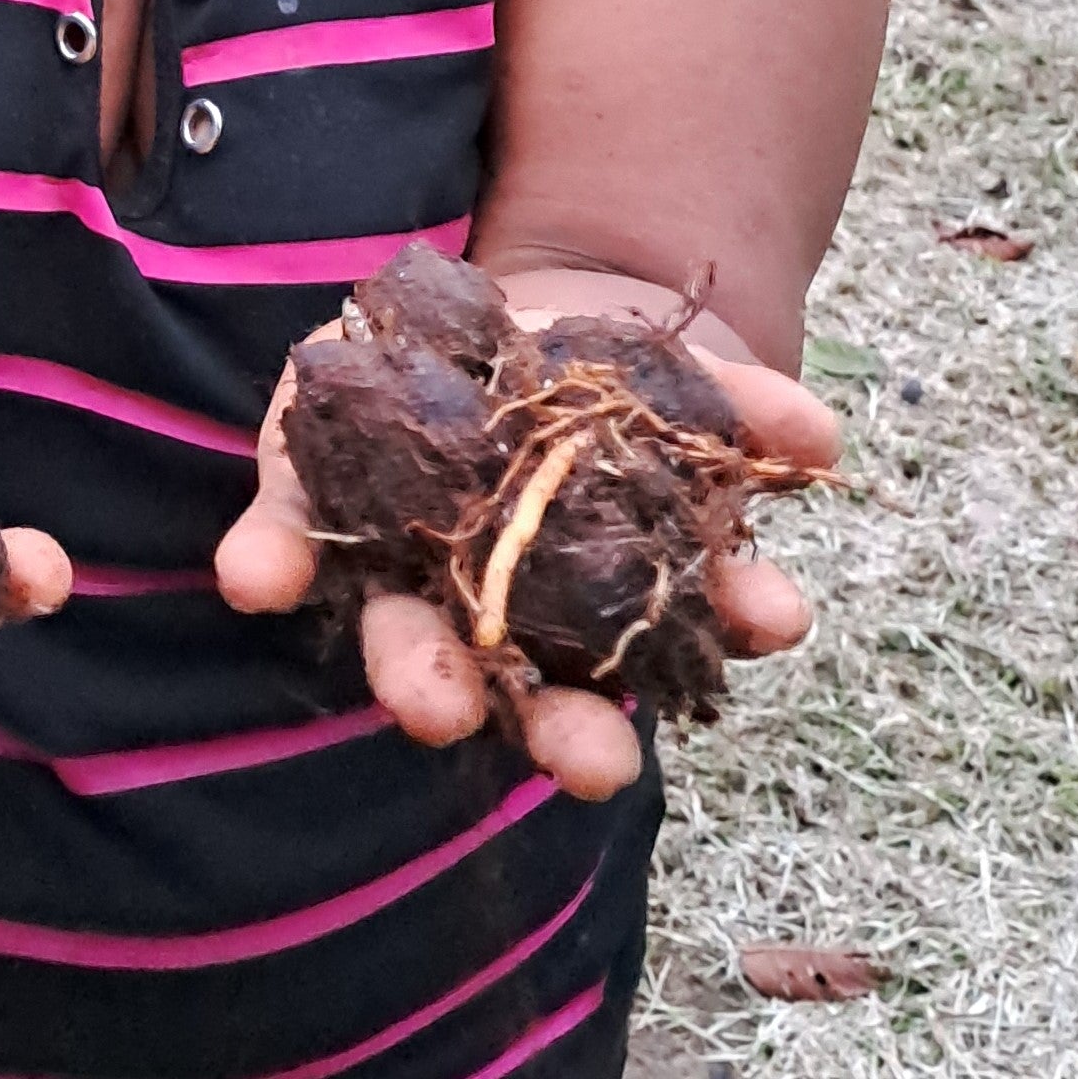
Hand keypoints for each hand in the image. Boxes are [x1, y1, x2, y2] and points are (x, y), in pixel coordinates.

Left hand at [213, 314, 840, 800]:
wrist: (506, 316)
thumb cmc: (613, 379)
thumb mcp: (685, 382)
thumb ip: (744, 409)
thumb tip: (821, 439)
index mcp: (567, 615)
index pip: (583, 701)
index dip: (597, 731)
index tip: (619, 759)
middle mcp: (477, 613)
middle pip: (502, 695)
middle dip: (536, 731)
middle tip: (567, 762)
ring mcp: (394, 558)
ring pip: (401, 638)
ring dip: (413, 675)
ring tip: (430, 703)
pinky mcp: (309, 493)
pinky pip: (284, 536)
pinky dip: (269, 556)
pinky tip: (257, 577)